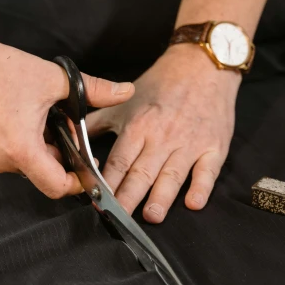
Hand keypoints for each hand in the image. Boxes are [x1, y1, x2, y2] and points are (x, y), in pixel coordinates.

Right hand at [0, 30, 134, 198]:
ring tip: (41, 116)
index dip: (77, 182)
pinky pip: (8, 157)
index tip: (88, 169)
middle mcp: (0, 161)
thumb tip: (125, 91)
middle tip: (64, 125)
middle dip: (60, 154)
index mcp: (21, 149)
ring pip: (26, 164)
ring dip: (40, 148)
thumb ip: (94, 90)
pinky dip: (22, 144)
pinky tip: (22, 117)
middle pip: (43, 173)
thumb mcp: (54, 80)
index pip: (56, 187)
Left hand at [86, 44, 239, 222]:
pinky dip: (201, 187)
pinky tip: (194, 203)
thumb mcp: (125, 103)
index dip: (107, 182)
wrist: (203, 66)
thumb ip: (97, 123)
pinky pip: (208, 171)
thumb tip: (71, 139)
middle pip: (142, 172)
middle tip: (118, 218)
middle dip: (129, 197)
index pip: (119, 160)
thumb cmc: (162, 85)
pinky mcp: (213, 146)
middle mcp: (162, 136)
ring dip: (162, 197)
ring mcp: (189, 143)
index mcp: (138, 125)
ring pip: (172, 175)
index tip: (96, 202)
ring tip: (152, 216)